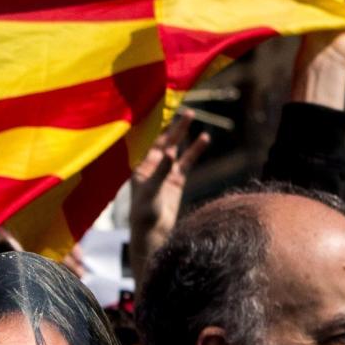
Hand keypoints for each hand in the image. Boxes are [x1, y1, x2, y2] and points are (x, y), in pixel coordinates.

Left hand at [128, 112, 208, 288]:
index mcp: (140, 167)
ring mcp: (164, 173)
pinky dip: (195, 150)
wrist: (153, 234)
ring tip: (192, 116)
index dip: (158, 128)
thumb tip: (169, 152)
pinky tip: (205, 138)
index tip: (164, 111)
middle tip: (186, 110)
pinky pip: (187, 162)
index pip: (150, 143)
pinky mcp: (176, 181)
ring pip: (177, 149)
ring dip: (184, 134)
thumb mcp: (151, 191)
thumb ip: (160, 172)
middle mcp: (151, 167)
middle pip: (164, 141)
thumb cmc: (145, 214)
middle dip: (174, 127)